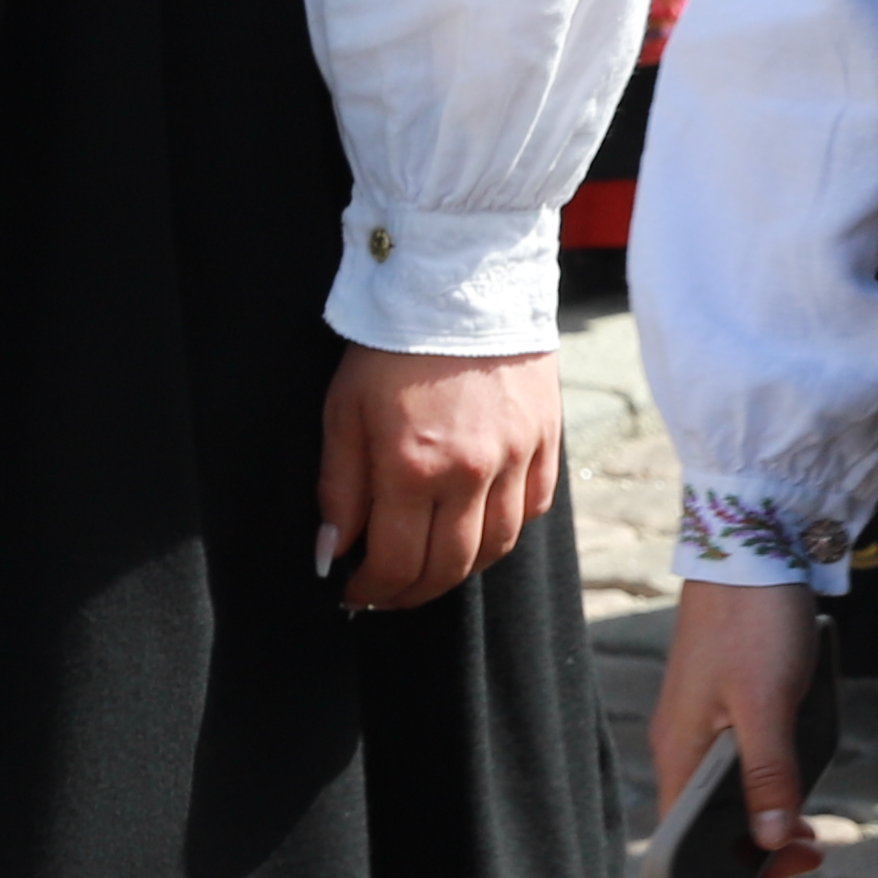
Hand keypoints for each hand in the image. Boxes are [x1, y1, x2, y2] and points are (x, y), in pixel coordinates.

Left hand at [318, 341, 564, 611]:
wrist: (462, 284)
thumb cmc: (391, 349)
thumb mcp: (343, 413)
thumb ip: (339, 489)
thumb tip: (332, 552)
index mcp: (412, 468)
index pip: (394, 563)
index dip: (370, 591)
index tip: (353, 592)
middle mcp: (471, 473)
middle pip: (448, 567)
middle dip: (411, 592)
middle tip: (387, 592)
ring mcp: (516, 457)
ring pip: (497, 546)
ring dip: (460, 569)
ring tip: (431, 565)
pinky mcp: (546, 438)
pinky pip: (532, 507)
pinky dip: (505, 529)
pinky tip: (478, 523)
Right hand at [644, 573, 832, 877]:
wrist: (753, 546)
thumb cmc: (754, 622)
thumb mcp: (767, 704)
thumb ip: (768, 772)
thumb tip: (768, 840)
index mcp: (678, 754)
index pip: (682, 843)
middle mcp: (683, 746)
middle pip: (708, 825)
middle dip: (754, 855)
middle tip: (808, 862)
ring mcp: (705, 725)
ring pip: (729, 796)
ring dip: (766, 823)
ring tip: (810, 838)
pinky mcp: (729, 705)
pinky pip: (742, 766)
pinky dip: (769, 789)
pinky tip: (797, 796)